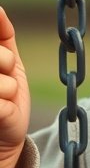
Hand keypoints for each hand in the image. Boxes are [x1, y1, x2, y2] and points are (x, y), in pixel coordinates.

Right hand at [0, 8, 30, 167]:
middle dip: (6, 63)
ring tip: (2, 97)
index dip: (5, 55)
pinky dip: (8, 106)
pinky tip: (0, 112)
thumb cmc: (7, 93)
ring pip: (5, 81)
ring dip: (10, 89)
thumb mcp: (8, 60)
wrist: (5, 133)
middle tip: (4, 77)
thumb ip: (2, 34)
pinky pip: (5, 100)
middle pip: (1, 56)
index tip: (7, 64)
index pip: (1, 43)